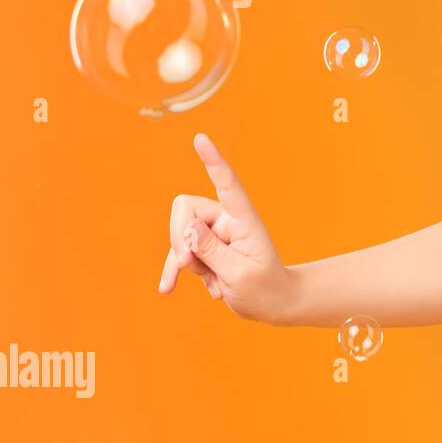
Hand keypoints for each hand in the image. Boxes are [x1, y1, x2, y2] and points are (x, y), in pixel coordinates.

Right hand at [157, 133, 297, 324]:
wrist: (273, 304)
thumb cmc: (265, 288)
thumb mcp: (241, 275)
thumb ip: (213, 252)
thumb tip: (188, 229)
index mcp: (245, 221)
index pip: (228, 185)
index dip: (214, 162)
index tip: (201, 139)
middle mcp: (228, 221)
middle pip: (186, 209)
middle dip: (179, 237)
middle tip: (187, 265)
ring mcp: (214, 234)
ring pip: (179, 234)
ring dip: (184, 262)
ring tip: (213, 285)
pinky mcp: (204, 248)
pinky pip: (178, 253)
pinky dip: (175, 271)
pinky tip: (168, 288)